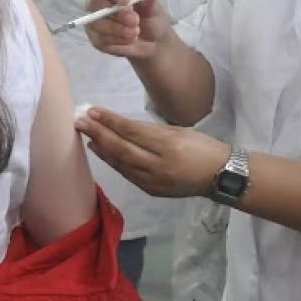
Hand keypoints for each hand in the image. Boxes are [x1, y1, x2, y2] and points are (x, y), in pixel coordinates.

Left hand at [75, 107, 228, 197]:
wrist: (220, 176)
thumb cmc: (203, 147)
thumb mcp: (180, 131)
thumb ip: (151, 131)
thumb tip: (121, 126)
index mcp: (169, 145)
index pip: (132, 131)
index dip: (110, 120)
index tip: (92, 110)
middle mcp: (159, 165)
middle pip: (122, 148)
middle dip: (99, 133)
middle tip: (80, 121)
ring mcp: (154, 181)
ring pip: (121, 163)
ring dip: (102, 149)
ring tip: (88, 136)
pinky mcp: (152, 191)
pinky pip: (128, 175)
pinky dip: (114, 163)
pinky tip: (104, 153)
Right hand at [85, 0, 170, 59]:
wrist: (152, 42)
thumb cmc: (149, 18)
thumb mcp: (153, 8)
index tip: (127, 0)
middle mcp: (98, 1)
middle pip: (95, 3)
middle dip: (116, 13)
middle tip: (135, 21)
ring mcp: (94, 20)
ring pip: (96, 23)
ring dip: (117, 29)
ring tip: (136, 33)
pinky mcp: (95, 38)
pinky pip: (100, 39)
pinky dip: (116, 40)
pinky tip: (129, 40)